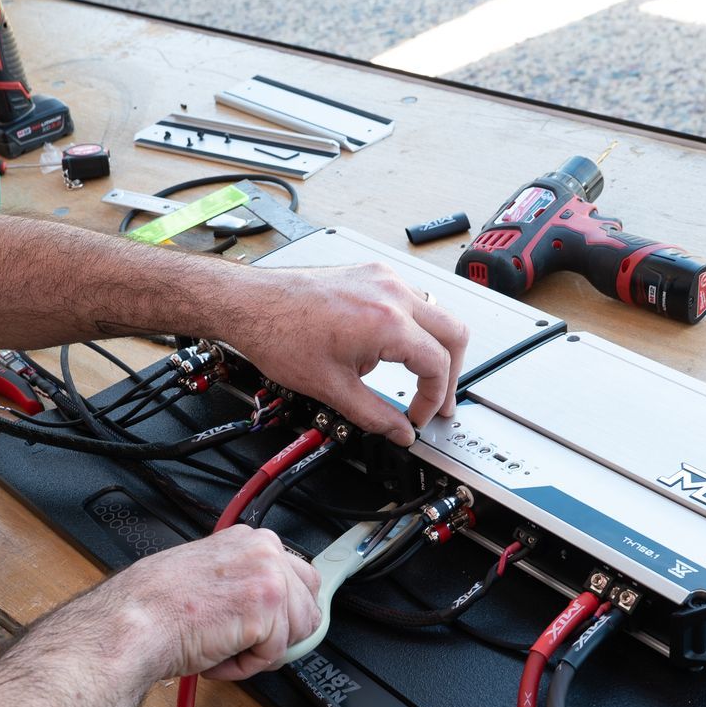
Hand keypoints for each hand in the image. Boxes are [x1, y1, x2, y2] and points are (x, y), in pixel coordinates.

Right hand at [88, 526, 321, 681]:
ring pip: (295, 634)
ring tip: (221, 646)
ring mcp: (269, 578)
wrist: (135, 623)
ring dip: (259, 652)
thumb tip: (269, 606)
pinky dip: (245, 667)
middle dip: (279, 634)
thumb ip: (244, 580)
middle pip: (307, 608)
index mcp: (252, 540)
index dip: (284, 614)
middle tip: (242, 643)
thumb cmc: (156, 605)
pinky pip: (274, 655)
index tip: (269, 626)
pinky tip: (217, 655)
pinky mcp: (267, 610)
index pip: (300, 579)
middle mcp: (265, 552)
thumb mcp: (211, 574)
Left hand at [232, 262, 469, 446]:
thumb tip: (400, 432)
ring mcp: (384, 278)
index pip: (438, 364)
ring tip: (414, 378)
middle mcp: (392, 293)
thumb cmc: (279, 335)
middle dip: (451, 373)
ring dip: (432, 349)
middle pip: (454, 333)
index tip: (419, 417)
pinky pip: (412, 300)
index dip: (434, 399)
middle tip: (438, 401)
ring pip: (437, 313)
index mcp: (387, 322)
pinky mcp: (372, 274)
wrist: (251, 304)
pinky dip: (413, 328)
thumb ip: (374, 415)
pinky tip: (390, 349)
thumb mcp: (332, 388)